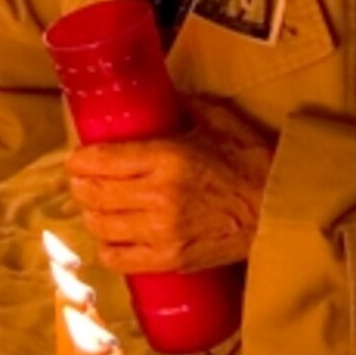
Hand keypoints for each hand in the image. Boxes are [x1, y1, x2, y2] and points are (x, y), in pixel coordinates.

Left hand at [66, 96, 273, 273]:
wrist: (279, 210)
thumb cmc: (252, 164)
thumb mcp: (218, 121)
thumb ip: (184, 106)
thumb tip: (160, 95)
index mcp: (167, 158)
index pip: (101, 161)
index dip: (79, 160)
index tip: (75, 158)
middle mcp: (158, 196)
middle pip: (94, 194)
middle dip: (80, 186)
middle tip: (81, 180)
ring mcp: (162, 232)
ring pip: (101, 227)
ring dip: (91, 215)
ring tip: (95, 207)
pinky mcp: (171, 259)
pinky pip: (120, 260)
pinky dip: (107, 249)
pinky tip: (112, 239)